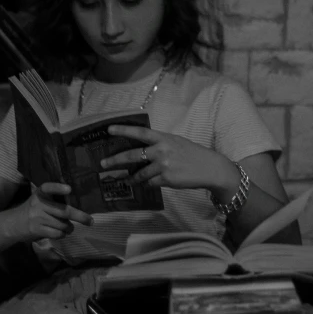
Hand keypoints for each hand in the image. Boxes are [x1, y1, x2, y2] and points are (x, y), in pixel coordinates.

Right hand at [15, 182, 92, 241]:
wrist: (14, 223)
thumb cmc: (34, 209)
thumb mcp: (40, 199)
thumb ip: (55, 199)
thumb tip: (79, 203)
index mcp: (40, 193)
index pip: (48, 187)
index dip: (58, 188)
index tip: (69, 189)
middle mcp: (38, 204)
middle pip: (63, 211)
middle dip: (79, 216)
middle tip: (90, 221)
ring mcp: (37, 218)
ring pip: (62, 224)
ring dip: (69, 228)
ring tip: (69, 227)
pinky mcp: (36, 230)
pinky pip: (56, 234)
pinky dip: (62, 234)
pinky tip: (61, 232)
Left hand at [101, 125, 236, 191]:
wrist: (209, 168)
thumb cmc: (192, 154)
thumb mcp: (176, 142)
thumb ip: (160, 144)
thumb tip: (143, 148)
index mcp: (163, 138)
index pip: (140, 132)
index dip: (124, 130)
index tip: (109, 129)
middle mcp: (161, 150)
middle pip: (133, 155)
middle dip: (115, 160)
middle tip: (103, 163)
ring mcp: (163, 166)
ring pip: (140, 174)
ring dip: (132, 178)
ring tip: (126, 179)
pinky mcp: (166, 179)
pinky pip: (150, 183)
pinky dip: (148, 183)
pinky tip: (149, 183)